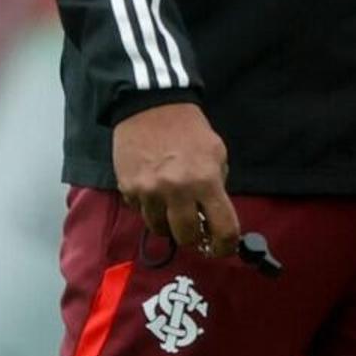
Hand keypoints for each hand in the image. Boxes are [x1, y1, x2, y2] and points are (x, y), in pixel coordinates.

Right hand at [113, 102, 239, 259]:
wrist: (150, 106)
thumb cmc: (188, 130)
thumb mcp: (216, 153)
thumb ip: (217, 186)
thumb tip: (214, 216)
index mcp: (206, 181)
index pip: (223, 229)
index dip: (225, 246)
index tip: (222, 249)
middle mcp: (177, 191)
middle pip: (187, 237)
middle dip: (193, 237)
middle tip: (194, 229)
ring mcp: (150, 192)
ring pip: (159, 229)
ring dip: (167, 223)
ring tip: (171, 206)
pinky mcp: (129, 188)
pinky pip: (140, 211)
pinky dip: (148, 207)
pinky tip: (152, 190)